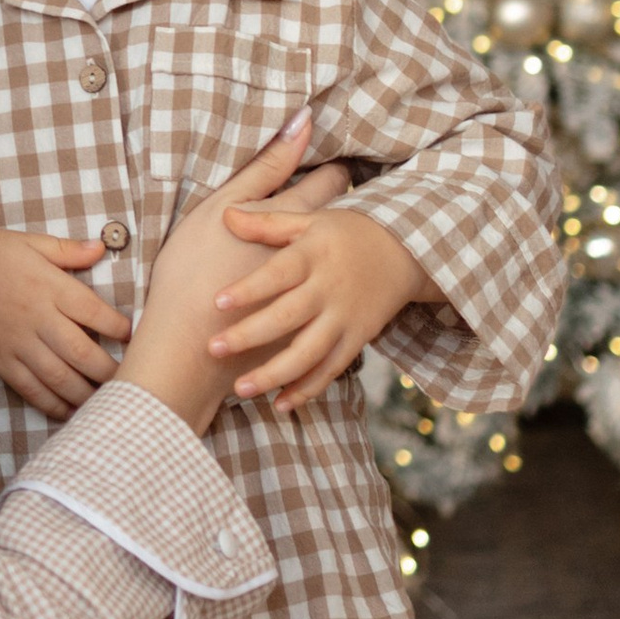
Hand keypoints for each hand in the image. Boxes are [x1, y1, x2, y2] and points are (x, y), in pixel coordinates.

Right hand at [0, 229, 129, 421]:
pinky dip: (52, 404)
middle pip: (81, 352)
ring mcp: (16, 342)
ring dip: (87, 394)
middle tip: (133, 379)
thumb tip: (102, 248)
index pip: (93, 311)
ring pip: (58, 377)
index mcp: (47, 285)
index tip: (136, 337)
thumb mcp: (26, 242)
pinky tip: (71, 412)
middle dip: (111, 370)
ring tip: (110, 402)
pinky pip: (29, 388)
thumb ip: (66, 250)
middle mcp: (35, 317)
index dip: (119, 328)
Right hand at [117, 113, 319, 432]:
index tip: (328, 168)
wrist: (186, 346)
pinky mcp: (305, 334)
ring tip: (327, 255)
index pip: (333, 182)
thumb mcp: (221, 208)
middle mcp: (315, 259)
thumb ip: (264, 168)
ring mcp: (313, 298)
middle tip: (330, 212)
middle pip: (343, 224)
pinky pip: (329, 315)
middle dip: (341, 215)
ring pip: (340, 271)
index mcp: (295, 222)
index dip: (332, 171)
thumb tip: (303, 122)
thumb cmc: (192, 271)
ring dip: (337, 261)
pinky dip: (326, 305)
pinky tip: (316, 301)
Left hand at [211, 205, 434, 416]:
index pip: (277, 274)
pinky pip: (331, 369)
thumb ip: (268, 223)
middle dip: (249, 336)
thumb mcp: (310, 220)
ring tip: (239, 389)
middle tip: (213, 349)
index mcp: (314, 256)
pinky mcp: (357, 339)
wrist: (405, 250)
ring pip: (308, 353)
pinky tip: (280, 404)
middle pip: (287, 318)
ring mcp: (344, 318)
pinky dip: (307, 389)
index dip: (249, 289)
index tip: (217, 302)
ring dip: (274, 374)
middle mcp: (328, 289)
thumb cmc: (346, 233)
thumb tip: (225, 214)